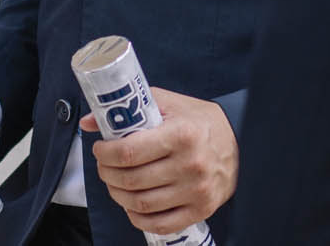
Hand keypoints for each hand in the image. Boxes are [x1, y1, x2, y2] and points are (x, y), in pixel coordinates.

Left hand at [83, 88, 236, 234]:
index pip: (129, 152)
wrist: (240, 144)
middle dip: (107, 173)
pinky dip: (137, 218)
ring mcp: (196, 191)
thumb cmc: (199, 121)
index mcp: (182, 134)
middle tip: (104, 165)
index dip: (105, 153)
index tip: (100, 148)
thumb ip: (131, 108)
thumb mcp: (168, 104)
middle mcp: (190, 165)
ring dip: (118, 195)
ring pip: (140, 204)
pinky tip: (131, 204)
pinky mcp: (200, 210)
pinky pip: (159, 224)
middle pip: (131, 180)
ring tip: (115, 182)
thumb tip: (89, 121)